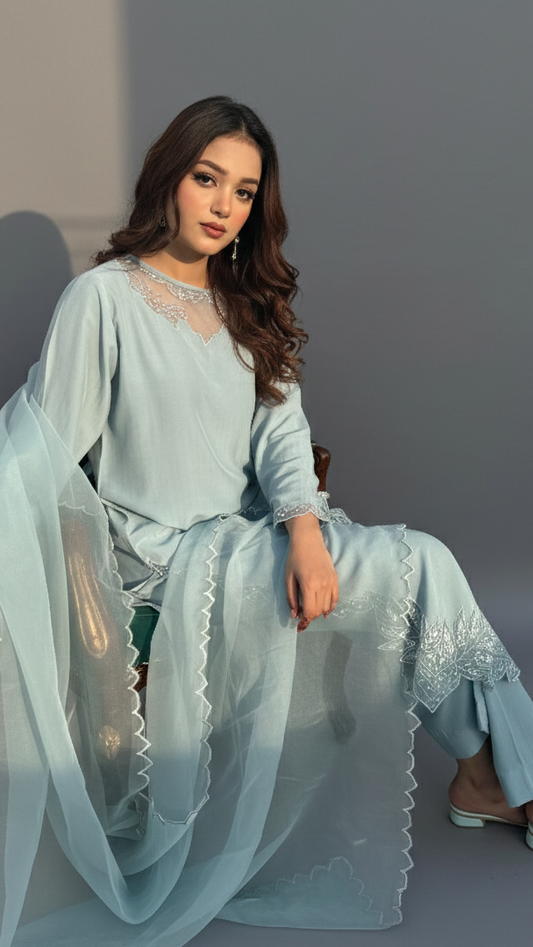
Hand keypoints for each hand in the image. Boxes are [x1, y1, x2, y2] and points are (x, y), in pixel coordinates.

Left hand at [285, 513, 338, 631]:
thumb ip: (291, 598)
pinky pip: (335, 599)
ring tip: (310, 611)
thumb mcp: (288, 578)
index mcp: (309, 585)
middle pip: (319, 611)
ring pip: (327, 607)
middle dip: (310, 618)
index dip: (304, 621)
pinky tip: (325, 611)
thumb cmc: (295, 557)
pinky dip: (330, 607)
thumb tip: (294, 615)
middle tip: (302, 618)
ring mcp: (331, 582)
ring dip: (319, 613)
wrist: (308, 540)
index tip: (299, 626)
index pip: (310, 611)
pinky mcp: (335, 579)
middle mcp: (322, 585)